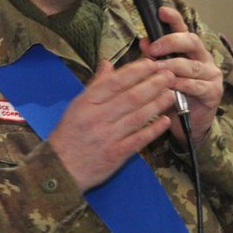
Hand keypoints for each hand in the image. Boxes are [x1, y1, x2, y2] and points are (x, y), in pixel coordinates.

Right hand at [47, 58, 177, 191]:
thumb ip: (95, 85)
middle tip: (169, 75)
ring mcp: (107, 137)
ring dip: (157, 104)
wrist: (60, 168)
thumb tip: (108, 64)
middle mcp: (97, 118)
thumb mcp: (76, 106)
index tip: (151, 64)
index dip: (136, 72)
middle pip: (130, 97)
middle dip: (153, 84)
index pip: (114, 82)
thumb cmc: (68, 135)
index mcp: (86, 103)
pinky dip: (154, 129)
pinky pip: (139, 139)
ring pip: (138, 116)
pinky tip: (165, 120)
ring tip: (171, 94)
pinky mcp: (116, 154)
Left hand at [141, 4, 223, 144]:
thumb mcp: (160, 76)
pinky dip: (181, 85)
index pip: (183, 29)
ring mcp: (211, 75)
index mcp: (190, 51)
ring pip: (191, 65)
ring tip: (156, 69)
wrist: (188, 125)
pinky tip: (169, 86)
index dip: (174, 19)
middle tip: (153, 49)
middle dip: (171, 42)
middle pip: (191, 41)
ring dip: (171, 66)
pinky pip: (195, 86)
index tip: (161, 11)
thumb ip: (153, 59)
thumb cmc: (173, 96)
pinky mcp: (213, 92)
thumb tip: (143, 41)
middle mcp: (203, 59)